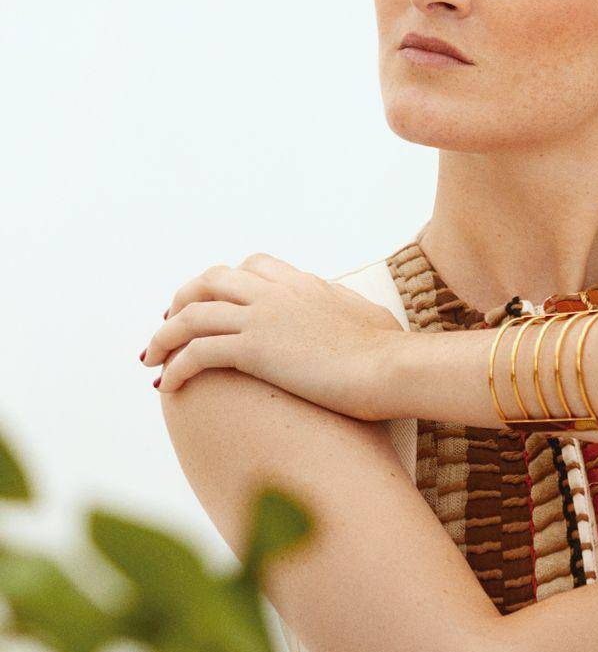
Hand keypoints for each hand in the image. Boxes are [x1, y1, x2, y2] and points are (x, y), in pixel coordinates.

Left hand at [140, 252, 407, 419]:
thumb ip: (349, 310)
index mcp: (304, 283)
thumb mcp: (369, 318)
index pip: (252, 266)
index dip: (224, 282)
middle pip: (210, 281)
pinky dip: (176, 367)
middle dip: (182, 301)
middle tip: (169, 326)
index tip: (213, 302)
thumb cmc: (391, 353)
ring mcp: (261, 318)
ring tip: (152, 359)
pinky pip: (196, 353)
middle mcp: (276, 292)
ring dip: (164, 336)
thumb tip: (355, 315)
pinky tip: (168, 386)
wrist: (391, 367)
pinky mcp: (253, 349)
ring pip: (192, 315)